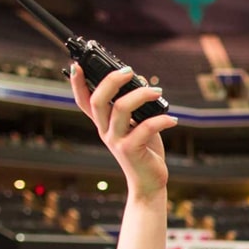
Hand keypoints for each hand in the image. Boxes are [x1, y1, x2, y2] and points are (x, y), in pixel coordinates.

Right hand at [70, 63, 177, 196]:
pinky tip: (172, 120)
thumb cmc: (145, 151)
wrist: (149, 182)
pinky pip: (145, 128)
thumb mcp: (137, 127)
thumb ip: (135, 108)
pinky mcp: (131, 150)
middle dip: (111, 80)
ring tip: (157, 92)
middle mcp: (105, 131)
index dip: (77, 84)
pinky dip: (161, 120)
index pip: (84, 102)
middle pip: (98, 100)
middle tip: (129, 71)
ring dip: (141, 95)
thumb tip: (142, 83)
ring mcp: (116, 141)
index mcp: (104, 124)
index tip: (76, 66)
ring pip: (120, 109)